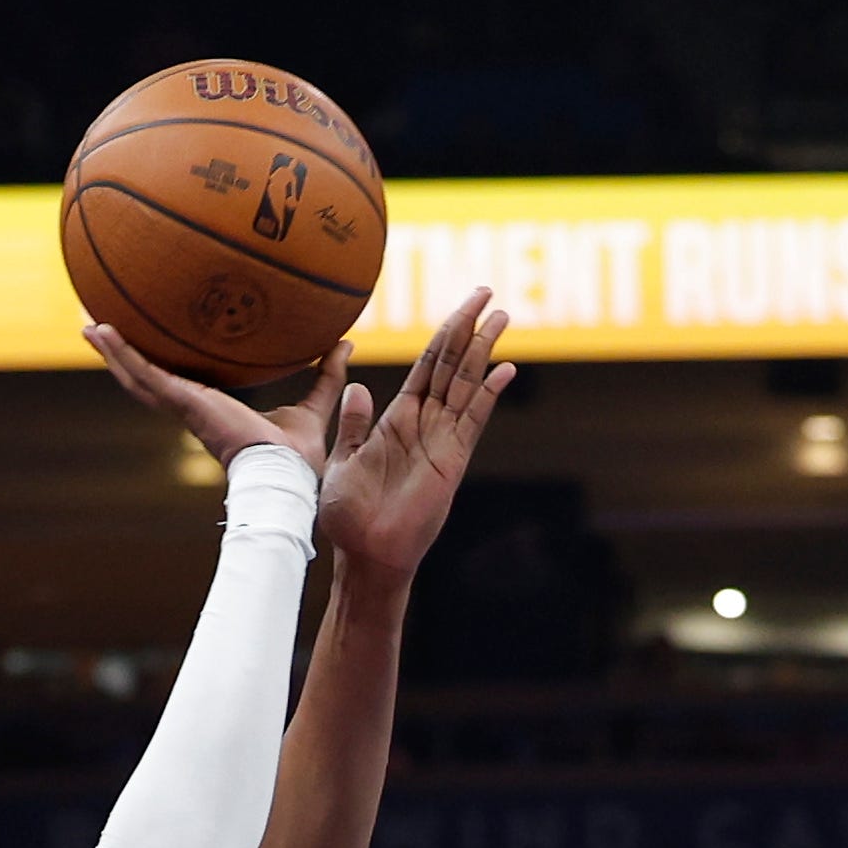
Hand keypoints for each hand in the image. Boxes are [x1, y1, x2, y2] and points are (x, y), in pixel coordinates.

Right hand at [85, 323, 350, 478]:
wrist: (286, 476)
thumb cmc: (297, 455)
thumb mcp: (313, 404)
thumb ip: (326, 375)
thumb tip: (346, 343)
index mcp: (213, 408)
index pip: (180, 383)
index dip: (164, 365)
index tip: (150, 342)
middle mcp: (192, 406)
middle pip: (147, 379)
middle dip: (124, 355)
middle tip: (102, 328)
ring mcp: (184, 405)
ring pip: (137, 376)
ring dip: (111, 351)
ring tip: (87, 324)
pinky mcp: (184, 403)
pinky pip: (145, 374)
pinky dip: (121, 353)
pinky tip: (101, 332)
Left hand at [319, 292, 515, 579]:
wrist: (363, 554)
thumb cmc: (349, 515)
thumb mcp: (342, 460)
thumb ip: (354, 424)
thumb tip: (355, 386)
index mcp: (398, 419)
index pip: (427, 365)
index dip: (445, 333)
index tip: (464, 305)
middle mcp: (424, 424)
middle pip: (452, 365)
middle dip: (469, 328)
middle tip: (488, 293)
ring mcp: (441, 441)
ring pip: (465, 384)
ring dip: (482, 350)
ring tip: (502, 317)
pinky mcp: (450, 461)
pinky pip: (472, 421)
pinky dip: (488, 395)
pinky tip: (504, 370)